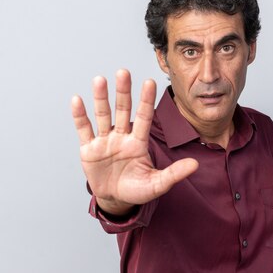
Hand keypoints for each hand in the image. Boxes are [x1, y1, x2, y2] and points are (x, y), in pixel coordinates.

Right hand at [71, 69, 198, 215]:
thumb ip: (174, 174)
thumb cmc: (137, 190)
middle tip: (124, 72)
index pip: (144, 117)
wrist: (115, 200)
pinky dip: (80, 115)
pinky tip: (77, 100)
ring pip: (103, 115)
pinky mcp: (89, 149)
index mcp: (138, 143)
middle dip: (123, 92)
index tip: (150, 82)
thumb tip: (195, 164)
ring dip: (101, 98)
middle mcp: (122, 137)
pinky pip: (84, 129)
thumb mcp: (157, 184)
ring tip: (100, 80)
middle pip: (123, 110)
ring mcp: (105, 141)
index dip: (146, 101)